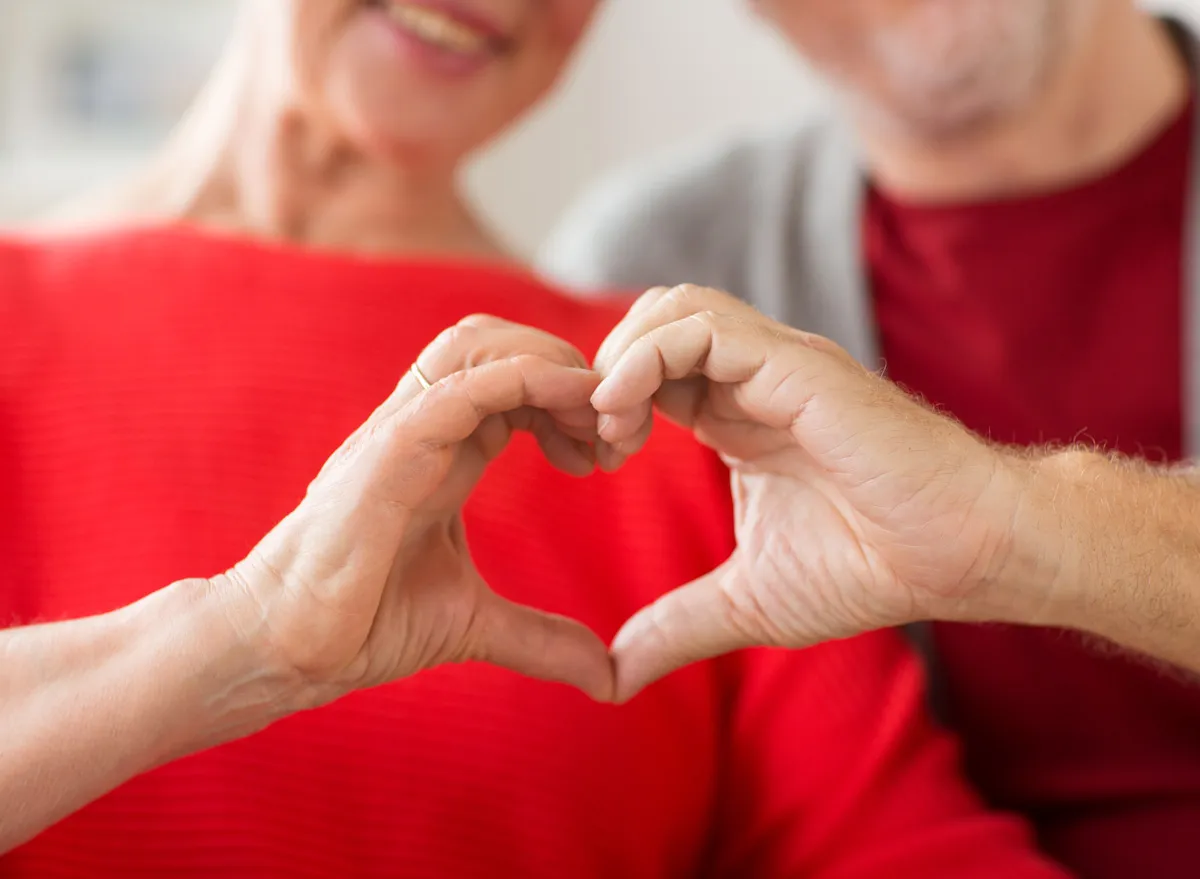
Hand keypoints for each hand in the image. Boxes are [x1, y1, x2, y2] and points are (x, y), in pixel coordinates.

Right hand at [216, 316, 615, 705]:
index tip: (609, 451)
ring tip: (597, 417)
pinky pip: (462, 387)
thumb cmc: (362, 623)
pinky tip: (573, 409)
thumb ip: (540, 638)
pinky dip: (527, 380)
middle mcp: (423, 429)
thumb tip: (606, 677)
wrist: (285, 648)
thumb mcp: (474, 623)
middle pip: (498, 342)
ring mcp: (402, 432)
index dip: (569, 398)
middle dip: (568, 367)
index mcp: (443, 451)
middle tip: (614, 429)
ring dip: (552, 364)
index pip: (512, 381)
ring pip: (479, 344)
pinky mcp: (389, 452)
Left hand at [592, 285, 1019, 700]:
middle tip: (595, 441)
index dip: (608, 401)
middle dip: (604, 371)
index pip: (651, 369)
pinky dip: (647, 356)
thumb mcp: (747, 603)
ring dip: (622, 357)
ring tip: (610, 426)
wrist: (962, 555)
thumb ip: (676, 627)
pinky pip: (704, 328)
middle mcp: (753, 378)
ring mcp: (777, 364)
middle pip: (652, 322)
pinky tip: (628, 413)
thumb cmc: (873, 567)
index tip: (592, 460)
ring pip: (674, 308)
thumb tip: (614, 677)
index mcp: (737, 415)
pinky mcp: (799, 365)